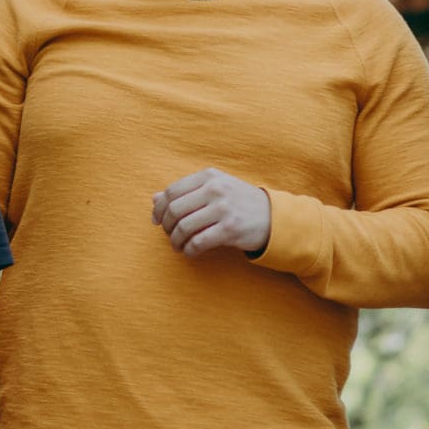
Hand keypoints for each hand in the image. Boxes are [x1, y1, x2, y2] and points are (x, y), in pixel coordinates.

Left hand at [151, 168, 272, 256]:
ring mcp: (223, 208)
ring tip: (178, 246)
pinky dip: (189, 250)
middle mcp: (215, 189)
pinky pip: (198, 242)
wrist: (274, 217)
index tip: (156, 221)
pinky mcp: (230, 229)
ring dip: (176, 241)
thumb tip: (154, 199)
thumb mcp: (214, 189)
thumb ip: (185, 192)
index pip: (172, 191)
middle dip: (166, 226)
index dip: (159, 209)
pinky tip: (190, 252)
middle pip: (174, 209)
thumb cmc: (238, 203)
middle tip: (169, 235)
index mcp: (209, 176)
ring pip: (184, 227)